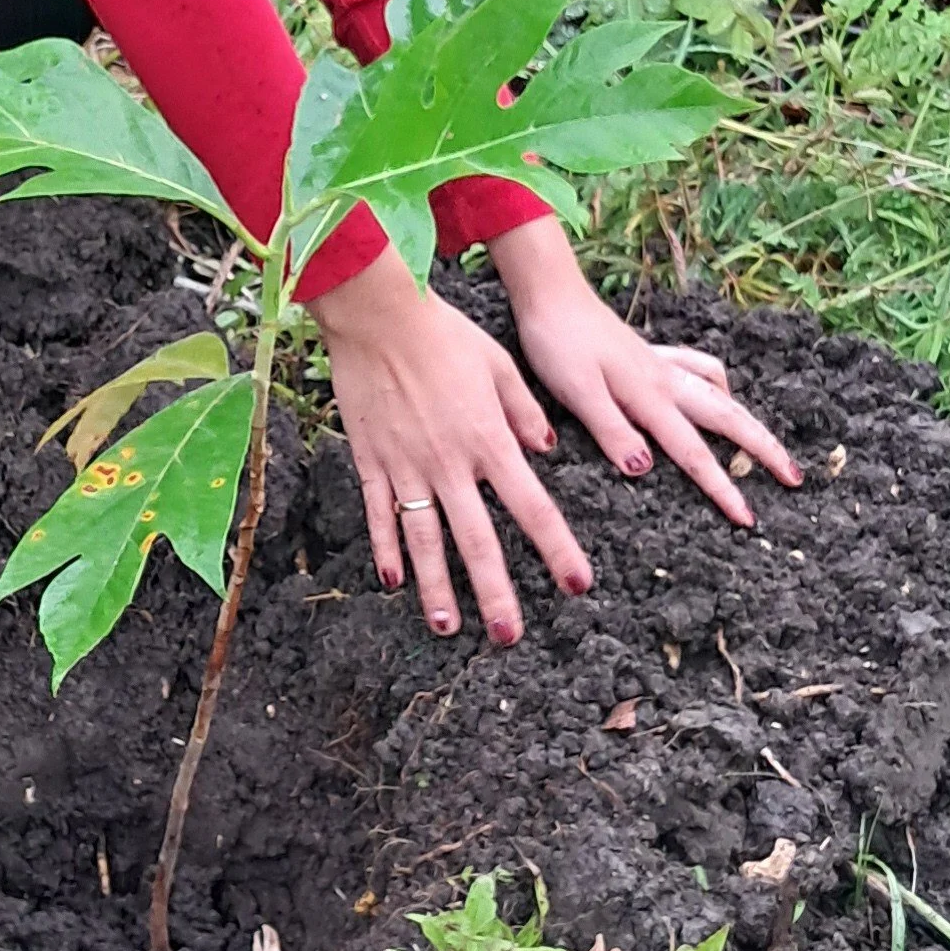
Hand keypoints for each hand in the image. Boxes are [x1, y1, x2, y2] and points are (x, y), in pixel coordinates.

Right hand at [309, 245, 594, 644]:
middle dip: (495, 593)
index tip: (578, 584)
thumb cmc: (444, 333)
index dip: (558, 549)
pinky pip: (380, 512)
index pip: (533, 507)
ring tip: (448, 626)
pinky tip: (393, 580)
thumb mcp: (499, 365)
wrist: (377, 315)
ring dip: (437, 587)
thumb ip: (524, 411)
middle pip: (478, 540)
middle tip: (508, 635)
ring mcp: (406, 465)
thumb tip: (545, 449)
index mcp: (489, 440)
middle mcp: (450, 463)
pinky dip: (386, 548)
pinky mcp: (371, 459)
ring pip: (425, 539)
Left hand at [491, 215, 802, 530]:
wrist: (549, 292)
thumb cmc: (557, 342)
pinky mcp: (647, 353)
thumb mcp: (576, 391)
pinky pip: (696, 367)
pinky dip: (716, 382)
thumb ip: (611, 428)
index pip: (693, 452)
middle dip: (763, 448)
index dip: (721, 487)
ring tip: (763, 441)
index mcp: (649, 396)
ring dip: (745, 418)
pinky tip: (717, 389)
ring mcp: (659, 364)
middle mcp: (663, 380)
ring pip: (718, 392)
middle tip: (795, 477)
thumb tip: (646, 467)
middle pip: (727, 417)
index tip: (748, 518)